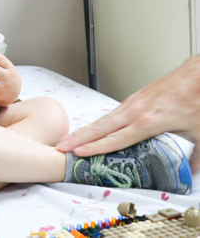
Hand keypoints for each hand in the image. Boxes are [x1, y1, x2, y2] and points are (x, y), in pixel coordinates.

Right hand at [56, 56, 199, 172]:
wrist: (197, 75)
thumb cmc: (195, 99)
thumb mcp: (198, 132)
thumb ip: (194, 156)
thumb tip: (192, 171)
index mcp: (148, 122)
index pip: (115, 138)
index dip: (95, 147)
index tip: (78, 152)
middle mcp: (135, 111)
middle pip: (100, 127)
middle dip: (78, 137)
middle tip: (60, 145)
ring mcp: (132, 103)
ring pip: (102, 119)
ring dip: (84, 130)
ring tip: (69, 139)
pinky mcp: (134, 98)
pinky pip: (111, 113)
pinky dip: (98, 122)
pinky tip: (93, 128)